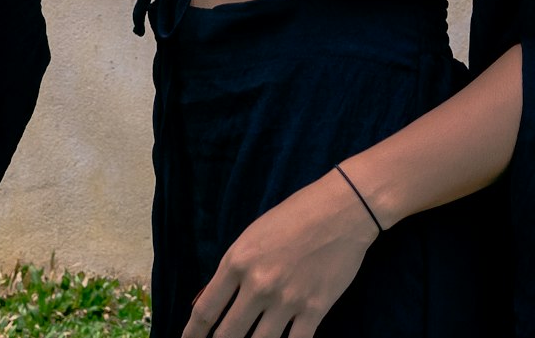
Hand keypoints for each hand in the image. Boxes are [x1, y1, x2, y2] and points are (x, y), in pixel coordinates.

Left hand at [181, 170, 377, 337]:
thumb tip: (210, 302)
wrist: (341, 209)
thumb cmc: (294, 215)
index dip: (192, 335)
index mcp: (238, 261)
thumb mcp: (252, 235)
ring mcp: (287, 301)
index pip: (205, 311)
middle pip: (227, 335)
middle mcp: (258, 285)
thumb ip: (232, 270)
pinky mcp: (314, 311)